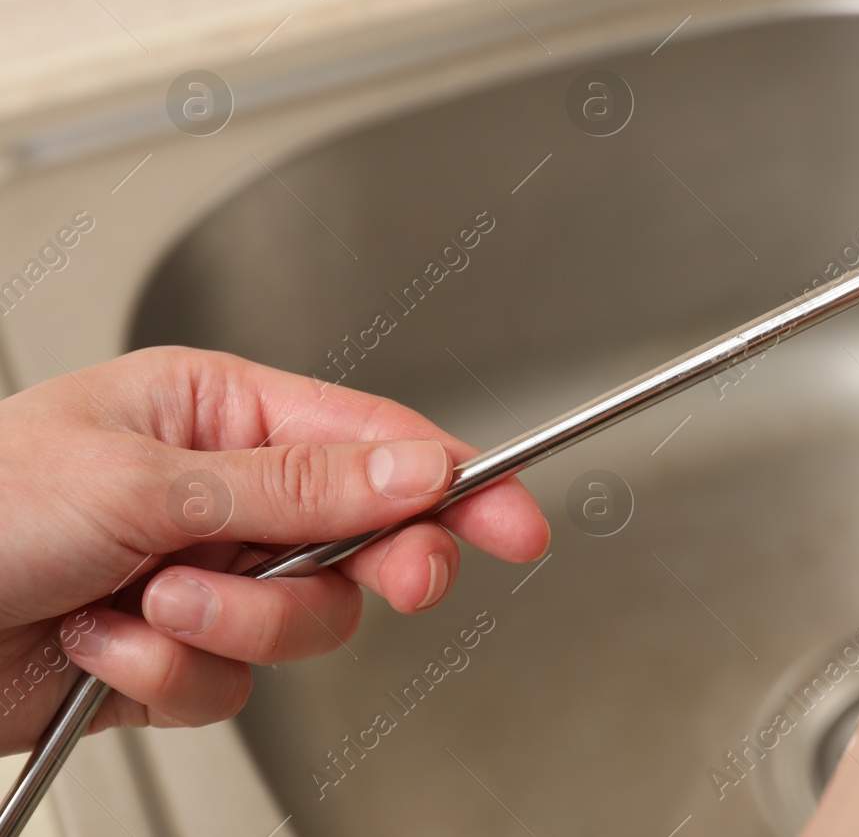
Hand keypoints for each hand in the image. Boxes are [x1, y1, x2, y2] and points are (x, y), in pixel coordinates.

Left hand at [0, 347, 547, 755]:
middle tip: (398, 580)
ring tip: (153, 606)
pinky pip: (232, 682)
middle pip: (361, 536)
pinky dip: (170, 675)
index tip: (517, 515)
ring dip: (232, 626)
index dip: (456, 479)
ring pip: (305, 621)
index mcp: (218, 412)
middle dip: (364, 566)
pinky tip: (106, 645)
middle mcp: (222, 493)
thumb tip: (415, 466)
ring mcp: (202, 577)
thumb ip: (297, 485)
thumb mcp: (143, 478)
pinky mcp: (173, 656)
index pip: (374, 440)